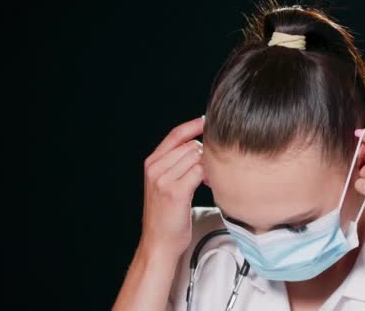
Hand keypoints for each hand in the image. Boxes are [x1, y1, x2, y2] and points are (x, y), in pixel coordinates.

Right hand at [140, 116, 204, 255]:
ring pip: (197, 157)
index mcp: (152, 163)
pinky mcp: (175, 191)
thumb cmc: (167, 216)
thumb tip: (201, 146)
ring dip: (209, 166)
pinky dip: (210, 176)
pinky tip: (210, 186)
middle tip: (211, 170)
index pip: (176, 134)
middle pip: (191, 145)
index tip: (209, 121)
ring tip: (209, 181)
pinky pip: (201, 171)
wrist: (159, 243)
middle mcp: (155, 168)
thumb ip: (176, 164)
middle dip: (206, 155)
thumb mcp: (165, 184)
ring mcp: (163, 179)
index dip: (194, 125)